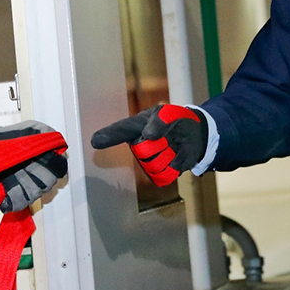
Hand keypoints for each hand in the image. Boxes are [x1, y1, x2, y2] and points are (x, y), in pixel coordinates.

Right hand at [90, 104, 206, 185]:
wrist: (194, 136)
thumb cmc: (177, 122)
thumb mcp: (171, 114)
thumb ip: (160, 120)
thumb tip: (148, 134)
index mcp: (136, 127)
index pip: (120, 131)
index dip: (108, 136)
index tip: (95, 141)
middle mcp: (137, 145)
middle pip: (143, 150)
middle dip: (161, 143)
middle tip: (171, 134)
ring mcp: (147, 161)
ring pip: (155, 165)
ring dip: (170, 155)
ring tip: (174, 146)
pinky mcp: (158, 174)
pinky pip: (164, 176)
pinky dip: (176, 167)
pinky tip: (177, 158)